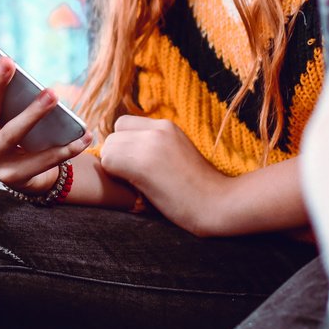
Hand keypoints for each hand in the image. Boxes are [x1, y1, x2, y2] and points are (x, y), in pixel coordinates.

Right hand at [0, 51, 90, 192]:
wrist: (19, 170)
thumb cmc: (6, 125)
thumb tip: (9, 66)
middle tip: (9, 62)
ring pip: (11, 134)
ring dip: (32, 113)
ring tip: (52, 94)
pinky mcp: (12, 177)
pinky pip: (43, 160)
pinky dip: (67, 148)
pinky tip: (85, 135)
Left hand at [98, 115, 231, 234]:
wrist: (219, 203)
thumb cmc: (200, 189)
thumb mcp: (178, 155)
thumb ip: (155, 148)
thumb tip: (127, 156)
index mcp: (167, 126)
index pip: (124, 124)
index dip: (124, 145)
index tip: (136, 166)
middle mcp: (157, 129)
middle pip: (114, 134)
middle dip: (117, 156)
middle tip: (133, 179)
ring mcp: (150, 143)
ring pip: (109, 148)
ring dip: (115, 168)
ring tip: (135, 185)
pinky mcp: (143, 162)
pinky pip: (109, 161)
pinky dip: (116, 177)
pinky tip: (135, 190)